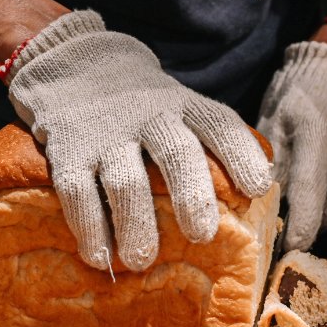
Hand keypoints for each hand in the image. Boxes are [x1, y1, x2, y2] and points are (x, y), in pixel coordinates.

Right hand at [7, 10, 270, 270]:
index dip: (240, 154)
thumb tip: (253, 199)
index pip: (219, 124)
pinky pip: (77, 192)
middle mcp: (148, 116)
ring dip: (135, 223)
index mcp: (183, 106)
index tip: (258, 188)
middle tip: (202, 234)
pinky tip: (99, 258)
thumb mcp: (176, 106)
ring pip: (125, 179)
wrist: (75, 65)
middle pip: (175, 151)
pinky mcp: (68, 151)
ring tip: (142, 260)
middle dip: (191, 194)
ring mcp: (105, 134)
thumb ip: (205, 142)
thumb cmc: (141, 106)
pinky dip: (89, 228)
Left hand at [257, 41, 326, 250]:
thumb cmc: (295, 97)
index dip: (299, 230)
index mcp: (316, 143)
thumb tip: (254, 205)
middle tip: (286, 225)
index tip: (286, 249)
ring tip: (303, 198)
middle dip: (308, 226)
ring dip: (322, 210)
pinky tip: (324, 178)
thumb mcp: (271, 123)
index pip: (309, 198)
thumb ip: (266, 164)